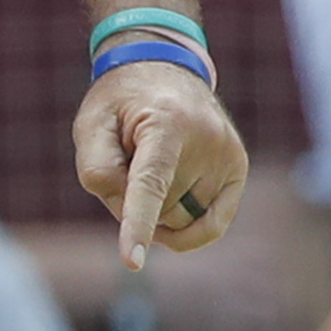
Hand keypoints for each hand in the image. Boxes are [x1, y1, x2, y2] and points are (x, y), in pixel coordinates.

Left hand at [76, 62, 249, 270]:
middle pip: (156, 207)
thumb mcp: (91, 124)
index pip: (150, 185)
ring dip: (154, 206)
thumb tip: (130, 212)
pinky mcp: (239, 168)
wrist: (165, 69)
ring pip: (178, 219)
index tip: (131, 261)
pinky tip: (168, 218)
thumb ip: (97, 169)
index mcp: (168, 124)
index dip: (138, 224)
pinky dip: (186, 230)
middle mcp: (208, 140)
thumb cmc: (120, 101)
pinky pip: (212, 224)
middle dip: (127, 198)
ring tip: (150, 161)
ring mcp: (229, 155)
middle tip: (126, 155)